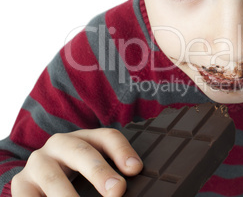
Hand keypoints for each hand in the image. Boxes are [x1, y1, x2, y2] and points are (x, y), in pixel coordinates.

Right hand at [11, 128, 142, 196]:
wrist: (36, 178)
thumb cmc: (74, 173)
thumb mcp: (92, 167)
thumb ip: (111, 175)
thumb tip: (122, 189)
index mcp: (84, 138)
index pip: (107, 137)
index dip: (122, 151)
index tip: (136, 169)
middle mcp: (60, 144)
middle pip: (82, 152)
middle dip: (100, 172)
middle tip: (116, 190)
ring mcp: (38, 163)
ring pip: (54, 179)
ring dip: (69, 196)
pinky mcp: (21, 184)